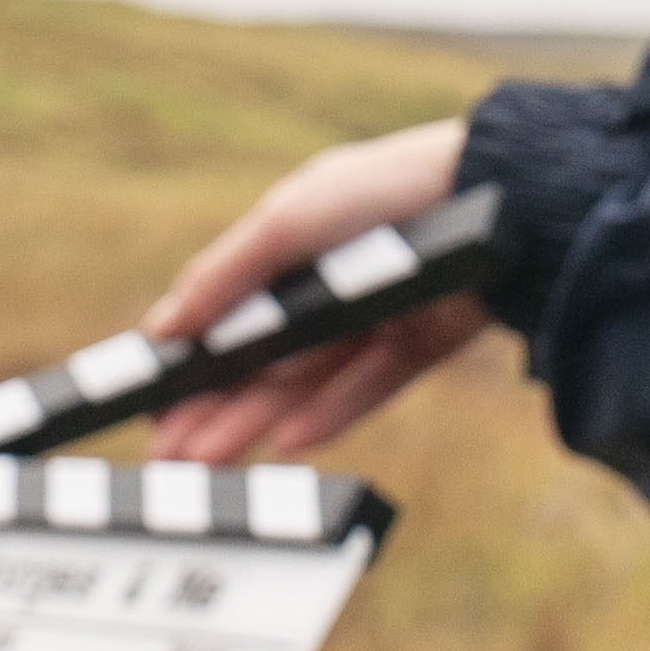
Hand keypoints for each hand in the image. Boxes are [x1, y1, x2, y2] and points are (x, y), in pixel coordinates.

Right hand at [138, 118, 481, 465]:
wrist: (497, 195)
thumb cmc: (383, 190)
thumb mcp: (286, 221)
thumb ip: (223, 276)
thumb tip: (161, 328)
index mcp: (292, 242)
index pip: (227, 315)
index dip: (190, 362)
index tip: (152, 406)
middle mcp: (331, 281)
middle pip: (260, 359)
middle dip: (212, 407)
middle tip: (169, 458)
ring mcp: (376, 314)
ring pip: (304, 381)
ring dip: (253, 420)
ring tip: (209, 460)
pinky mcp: (421, 340)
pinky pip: (366, 387)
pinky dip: (329, 414)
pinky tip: (286, 442)